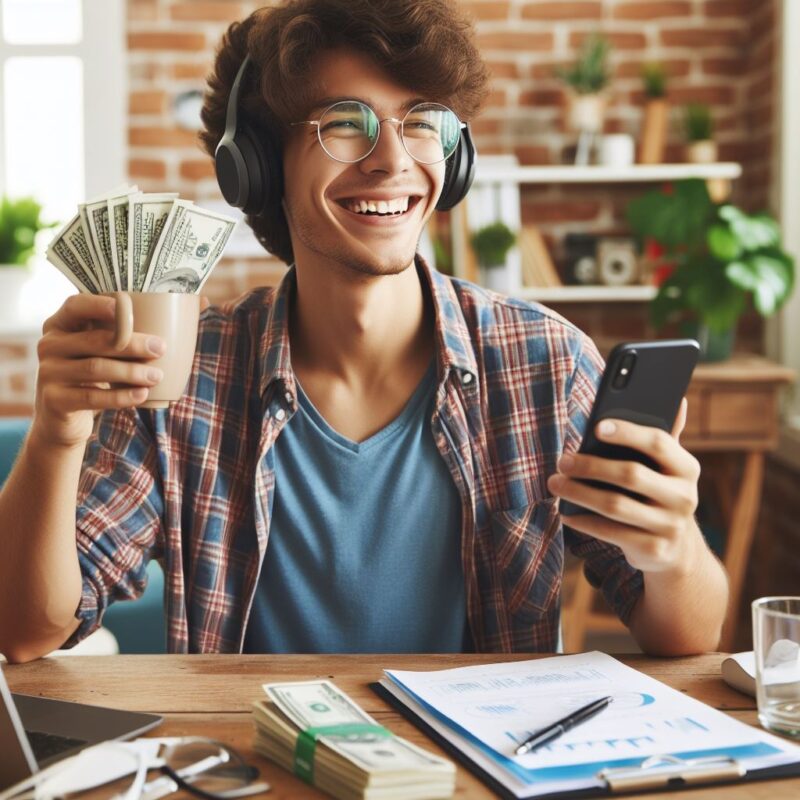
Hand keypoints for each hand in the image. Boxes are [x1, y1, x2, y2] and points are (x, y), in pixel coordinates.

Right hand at [32, 294, 166, 448]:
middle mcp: (50, 343)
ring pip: (96, 368)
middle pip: (95, 340)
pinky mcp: (54, 399)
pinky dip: (120, 397)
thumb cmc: (97, 372)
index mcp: (62, 323)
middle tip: (160, 348)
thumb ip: (145, 324)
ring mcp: (49, 372)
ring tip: (157, 375)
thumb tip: (203, 301)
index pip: (75, 305)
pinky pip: (92, 397)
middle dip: (131, 344)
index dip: (98, 304)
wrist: (64, 417)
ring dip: (131, 372)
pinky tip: (142, 395)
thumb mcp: (111, 348)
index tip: (124, 304)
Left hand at [547, 398, 703, 573]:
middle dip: (590, 466)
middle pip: (631, 474)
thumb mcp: (667, 468)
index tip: (597, 427)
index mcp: (688, 468)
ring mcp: (670, 526)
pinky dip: (584, 521)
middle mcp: (685, 497)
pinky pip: (611, 533)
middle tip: (562, 460)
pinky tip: (566, 512)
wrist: (677, 550)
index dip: (627, 432)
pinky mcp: (654, 550)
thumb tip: (678, 399)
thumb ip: (666, 436)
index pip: (658, 443)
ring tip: (555, 483)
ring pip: (615, 505)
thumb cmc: (660, 494)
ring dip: (579, 493)